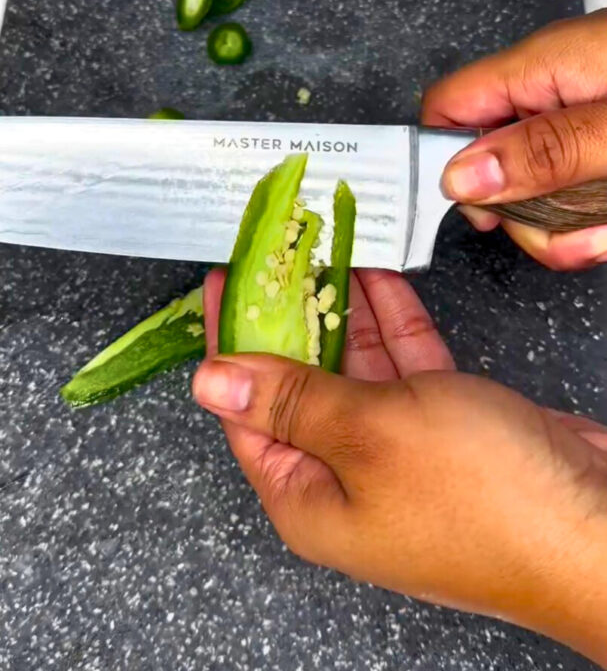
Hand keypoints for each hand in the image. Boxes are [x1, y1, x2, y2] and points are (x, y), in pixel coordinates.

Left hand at [194, 269, 606, 666]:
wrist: (592, 529)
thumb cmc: (482, 498)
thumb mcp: (369, 434)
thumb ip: (290, 402)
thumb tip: (210, 382)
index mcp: (308, 496)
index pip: (245, 410)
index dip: (232, 340)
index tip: (227, 279)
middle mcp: (347, 477)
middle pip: (299, 384)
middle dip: (291, 315)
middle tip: (281, 252)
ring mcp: (399, 454)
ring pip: (355, 368)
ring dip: (343, 310)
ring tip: (323, 249)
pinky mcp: (446, 429)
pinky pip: (404, 367)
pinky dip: (393, 323)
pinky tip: (378, 277)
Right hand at [422, 9, 606, 268]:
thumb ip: (545, 150)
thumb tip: (460, 176)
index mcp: (542, 67)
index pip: (446, 109)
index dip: (446, 164)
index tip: (484, 213)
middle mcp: (553, 93)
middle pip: (492, 168)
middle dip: (528, 217)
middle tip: (577, 230)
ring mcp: (580, 122)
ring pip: (537, 194)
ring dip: (570, 228)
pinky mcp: (600, 145)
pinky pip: (576, 196)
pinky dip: (596, 222)